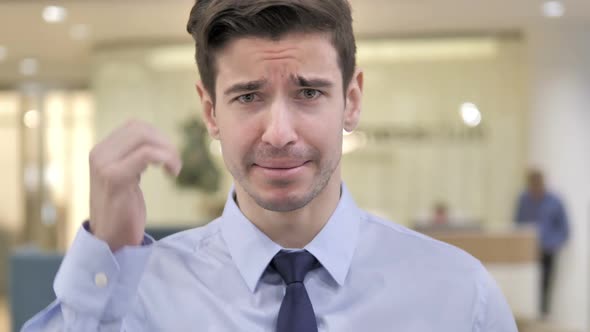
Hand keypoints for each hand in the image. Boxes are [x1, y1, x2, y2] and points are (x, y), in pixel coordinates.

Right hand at [88, 120, 181, 250]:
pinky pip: (146, 154)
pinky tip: (171, 173)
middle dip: (165, 142)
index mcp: (101, 151)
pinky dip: (166, 158)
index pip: (135, 126)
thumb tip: (155, 140)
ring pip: (144, 137)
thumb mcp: (127, 177)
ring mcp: (104, 165)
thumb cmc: (123, 210)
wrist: (110, 240)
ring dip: (168, 150)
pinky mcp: (115, 178)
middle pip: (141, 129)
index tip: (168, 156)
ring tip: (174, 169)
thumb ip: (133, 157)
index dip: (159, 137)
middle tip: (175, 163)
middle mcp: (99, 154)